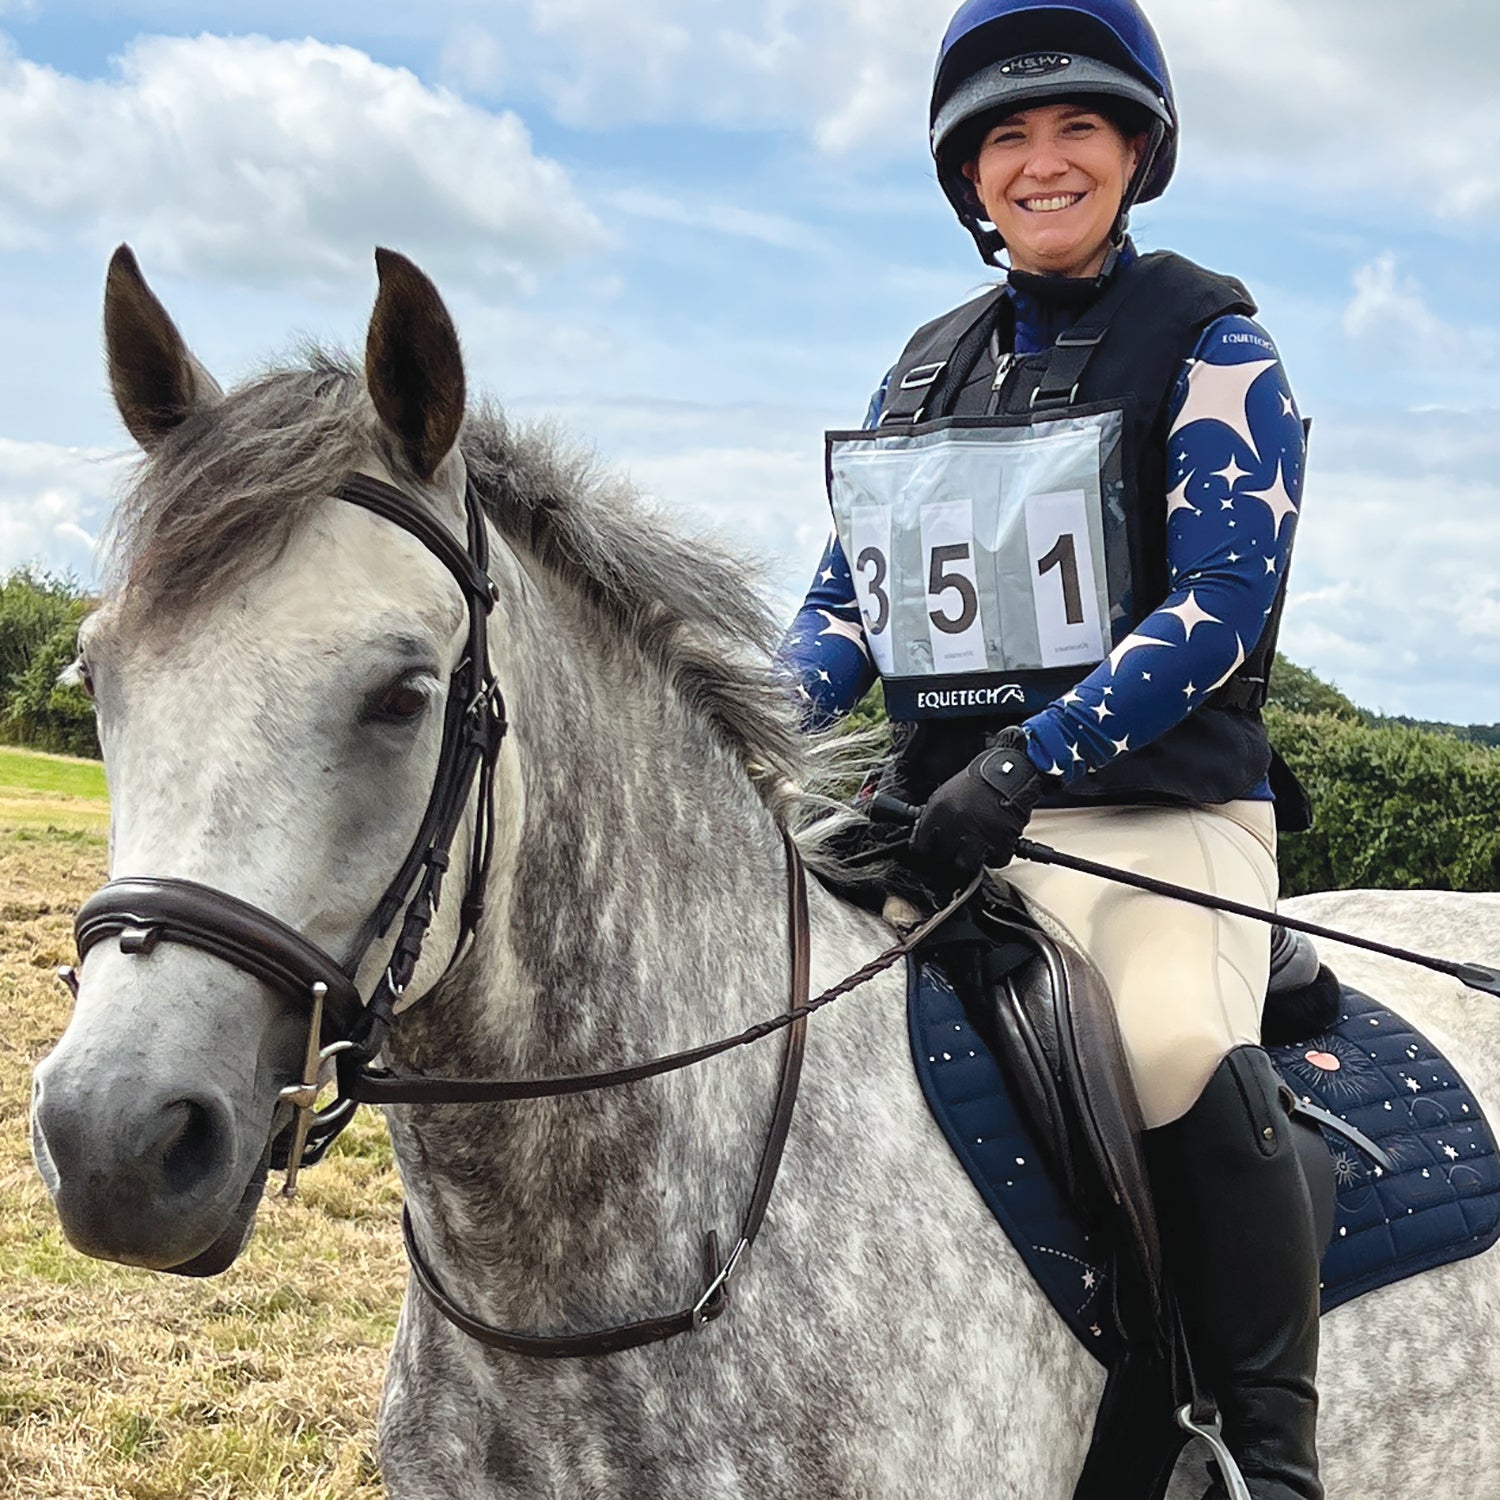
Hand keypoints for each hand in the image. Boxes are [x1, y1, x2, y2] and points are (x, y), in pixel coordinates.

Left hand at [910, 727, 1046, 882]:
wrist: (1008, 773)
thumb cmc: (977, 783)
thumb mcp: (945, 795)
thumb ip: (933, 818)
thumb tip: (924, 840)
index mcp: (937, 811)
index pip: (921, 846)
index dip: (928, 850)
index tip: (933, 851)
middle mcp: (956, 823)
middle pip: (943, 859)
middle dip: (949, 856)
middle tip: (958, 849)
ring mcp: (979, 832)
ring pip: (966, 864)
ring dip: (971, 859)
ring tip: (976, 848)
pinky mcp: (1002, 840)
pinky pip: (995, 860)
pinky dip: (996, 855)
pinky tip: (995, 841)